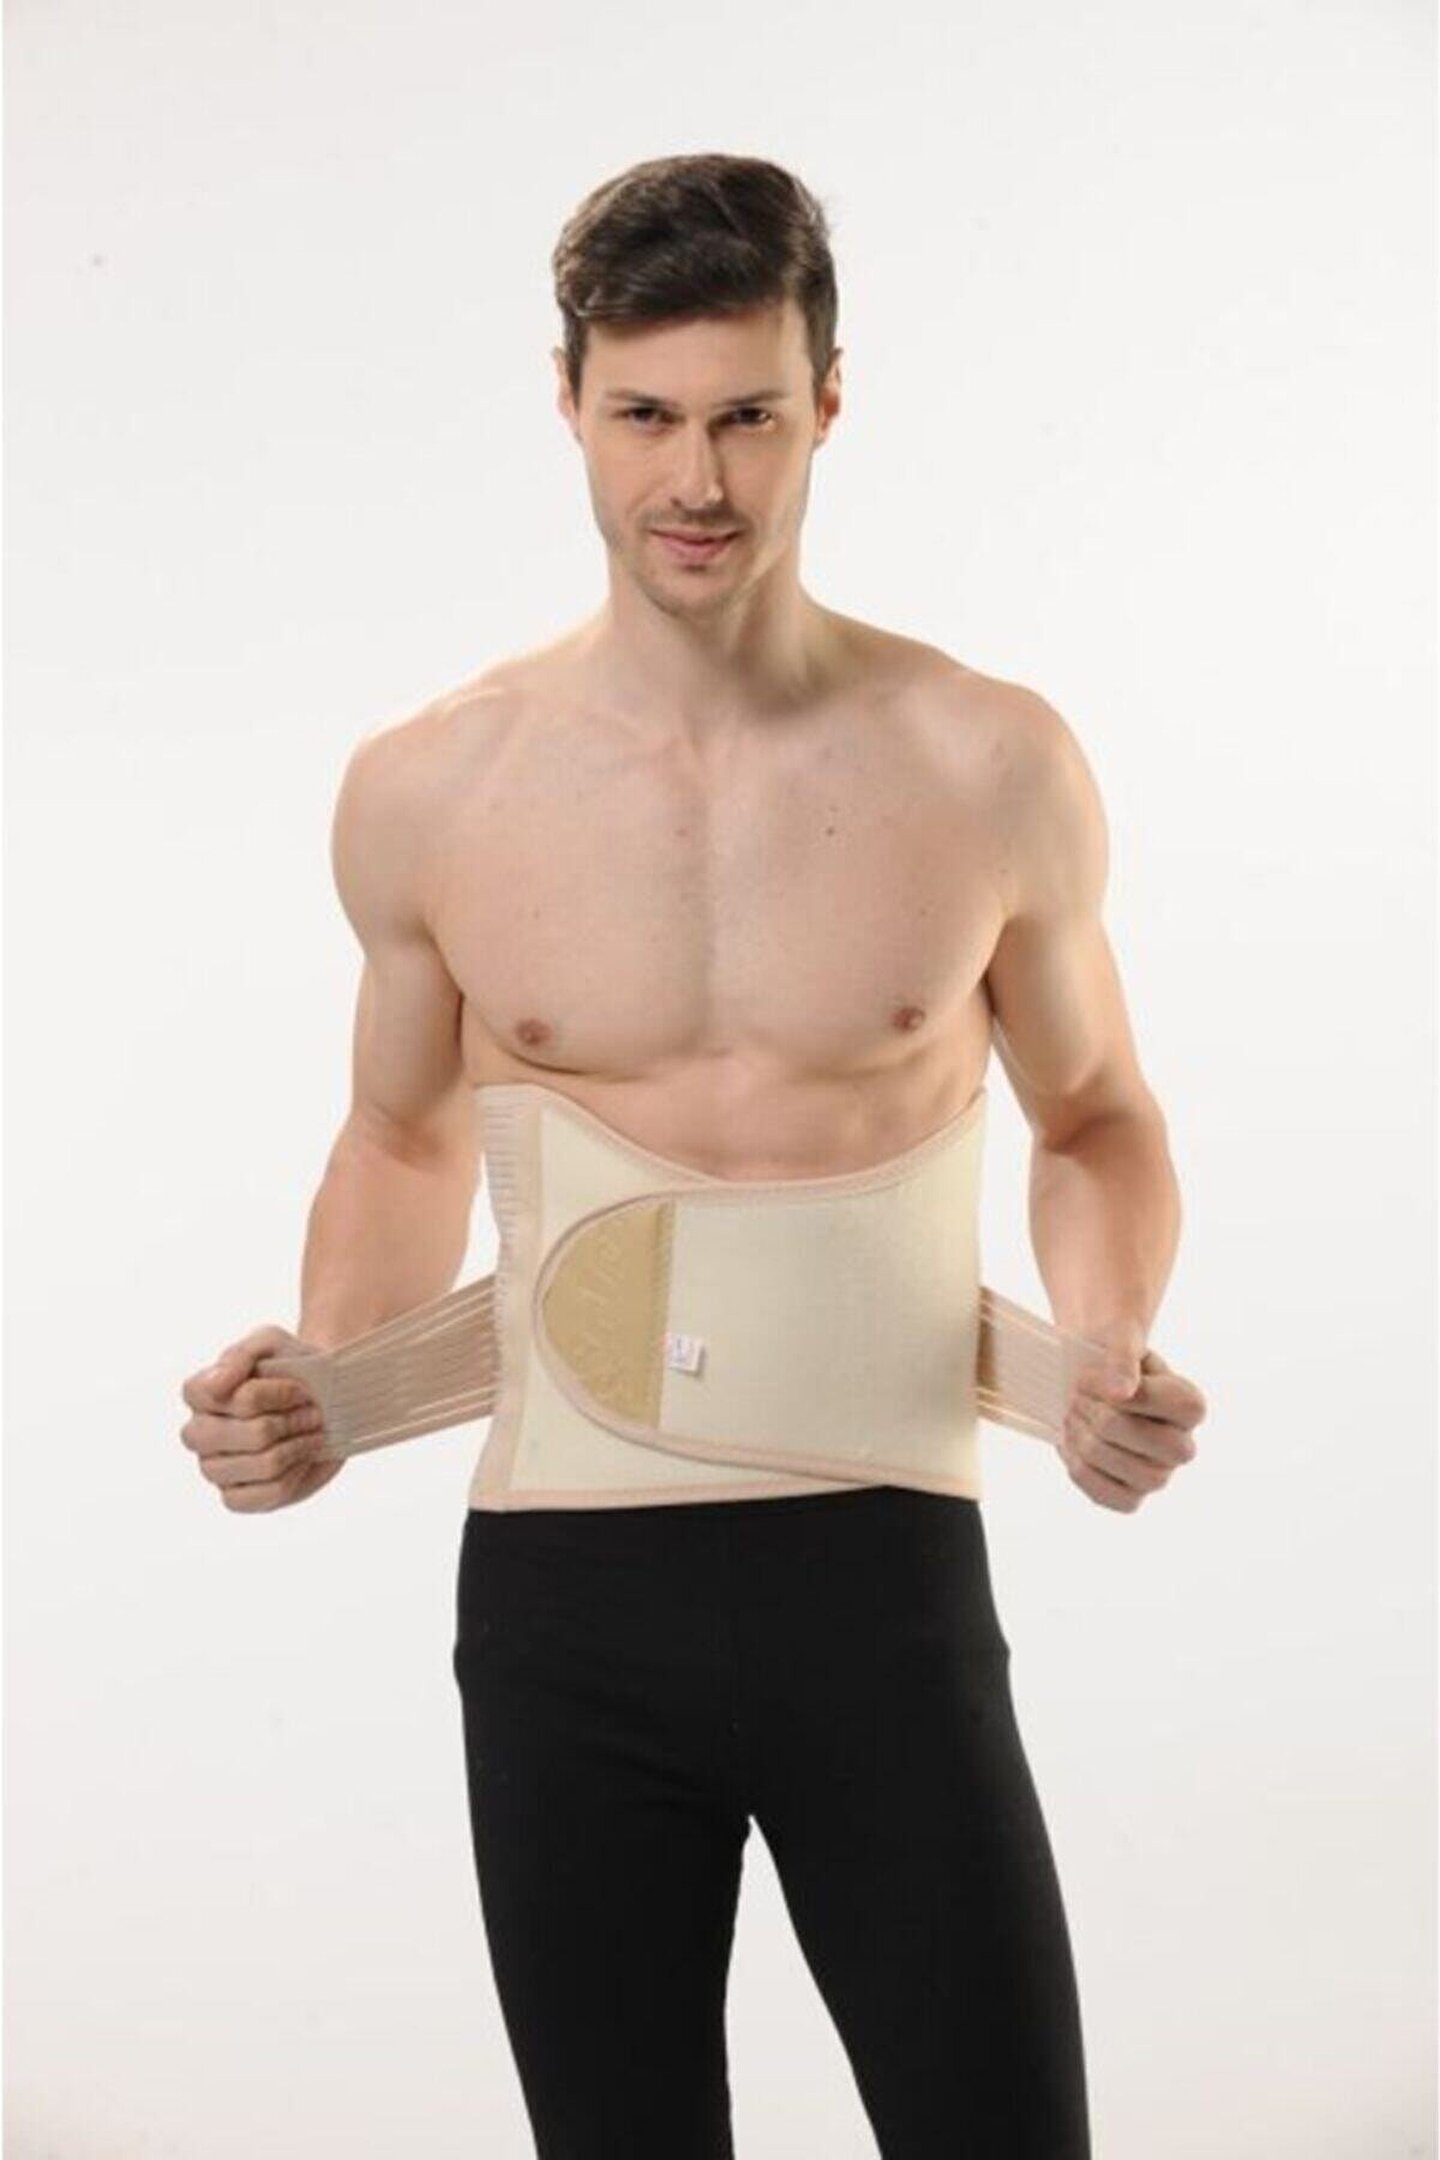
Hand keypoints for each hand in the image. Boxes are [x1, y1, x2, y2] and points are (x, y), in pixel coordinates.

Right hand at [179, 1325, 343, 1512]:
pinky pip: (264, 1494)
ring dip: (299, 1445)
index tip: (297, 1388)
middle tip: (312, 1412)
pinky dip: (294, 1475)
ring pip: (261, 1465)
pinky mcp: (236, 1497)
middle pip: (250, 1434)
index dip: (269, 1393)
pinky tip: (301, 1459)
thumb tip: (215, 1387)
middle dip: (290, 1421)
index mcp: (199, 1395)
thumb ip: (240, 1354)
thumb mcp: (271, 1343)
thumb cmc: (293, 1367)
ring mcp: (214, 1468)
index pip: (220, 1397)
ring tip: (312, 1432)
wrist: (328, 1397)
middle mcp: (199, 1433)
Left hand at [1059, 1340, 1206, 1513]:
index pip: (1174, 1404)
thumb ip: (1122, 1358)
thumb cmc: (1106, 1356)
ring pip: (1129, 1471)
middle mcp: (1182, 1446)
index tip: (1087, 1376)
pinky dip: (1080, 1469)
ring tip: (1069, 1417)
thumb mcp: (1117, 1339)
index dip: (1128, 1392)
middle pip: (1154, 1442)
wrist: (1085, 1380)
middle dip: (1104, 1418)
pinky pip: (1107, 1496)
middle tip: (1075, 1398)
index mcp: (1190, 1405)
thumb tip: (1122, 1392)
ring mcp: (1158, 1475)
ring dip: (1087, 1441)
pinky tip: (1068, 1442)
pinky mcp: (1130, 1496)